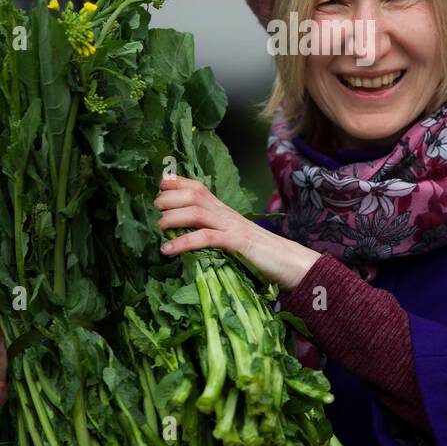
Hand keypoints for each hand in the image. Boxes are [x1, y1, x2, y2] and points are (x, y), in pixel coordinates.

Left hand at [154, 174, 320, 291]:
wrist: (291, 263)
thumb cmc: (262, 255)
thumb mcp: (233, 240)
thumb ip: (214, 234)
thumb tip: (188, 239)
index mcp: (225, 211)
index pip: (199, 187)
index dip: (178, 183)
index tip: (160, 185)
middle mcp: (227, 214)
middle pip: (195, 194)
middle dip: (170, 197)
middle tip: (154, 208)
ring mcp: (233, 226)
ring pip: (197, 211)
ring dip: (173, 216)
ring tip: (158, 226)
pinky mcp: (237, 242)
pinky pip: (206, 238)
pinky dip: (184, 242)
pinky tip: (168, 250)